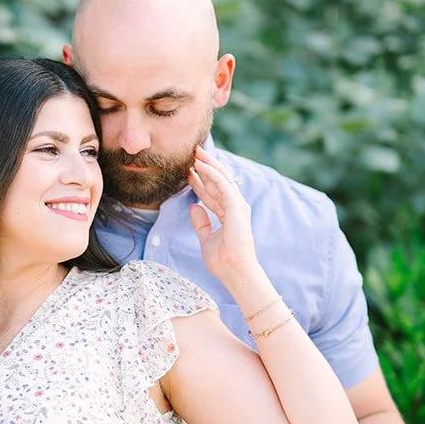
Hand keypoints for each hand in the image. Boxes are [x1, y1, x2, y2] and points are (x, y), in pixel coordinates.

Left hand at [188, 148, 257, 284]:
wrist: (233, 271)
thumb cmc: (223, 260)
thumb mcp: (206, 239)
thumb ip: (201, 223)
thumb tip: (194, 207)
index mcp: (228, 214)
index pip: (212, 193)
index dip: (200, 181)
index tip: (187, 171)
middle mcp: (234, 207)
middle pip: (217, 182)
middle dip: (205, 167)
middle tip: (192, 153)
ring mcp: (237, 205)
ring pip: (221, 178)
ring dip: (208, 164)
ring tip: (195, 152)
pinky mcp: (236, 206)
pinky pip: (222, 184)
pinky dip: (211, 173)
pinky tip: (201, 165)